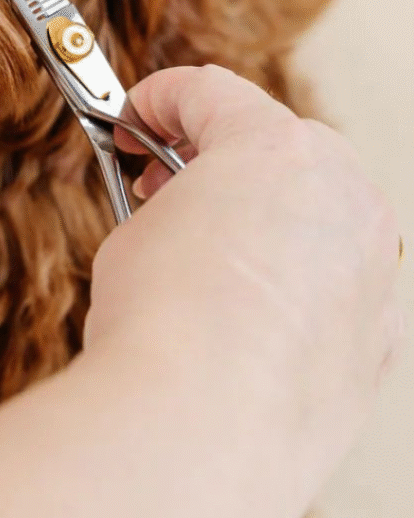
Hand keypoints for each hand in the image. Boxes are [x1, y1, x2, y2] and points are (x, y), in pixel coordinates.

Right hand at [85, 65, 401, 516]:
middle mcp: (343, 195)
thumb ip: (175, 200)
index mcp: (276, 150)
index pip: (210, 91)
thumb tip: (184, 214)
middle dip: (214, 152)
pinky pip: (339, 278)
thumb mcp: (139, 230)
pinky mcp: (381, 333)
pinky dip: (296, 275)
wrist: (198, 426)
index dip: (156, 98)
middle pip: (280, 141)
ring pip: (319, 209)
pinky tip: (247, 305)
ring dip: (263, 211)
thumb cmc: (163, 323)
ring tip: (205, 244)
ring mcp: (373, 266)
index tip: (135, 119)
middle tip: (164, 179)